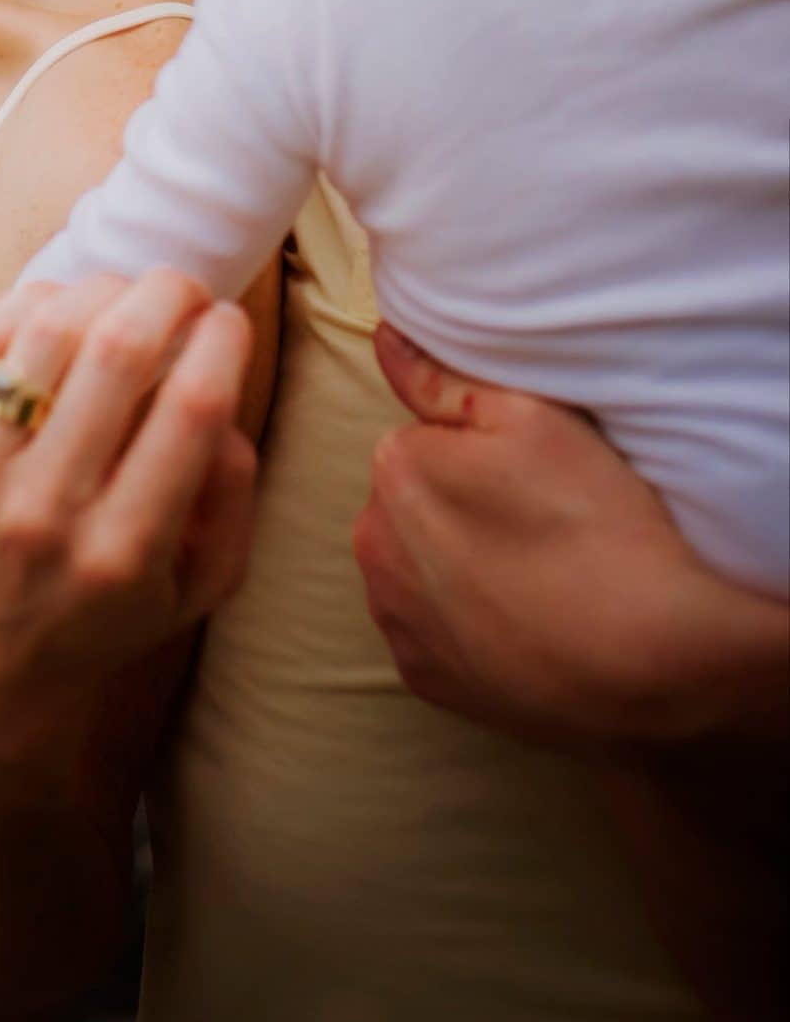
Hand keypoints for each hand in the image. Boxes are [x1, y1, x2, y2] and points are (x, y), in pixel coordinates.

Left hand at [0, 271, 255, 750]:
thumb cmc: (104, 620)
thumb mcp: (198, 588)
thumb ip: (232, 496)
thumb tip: (224, 394)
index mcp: (125, 554)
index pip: (191, 409)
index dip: (222, 341)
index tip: (231, 321)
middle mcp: (44, 514)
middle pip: (118, 352)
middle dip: (168, 293)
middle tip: (187, 286)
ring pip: (45, 330)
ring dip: (100, 289)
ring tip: (124, 294)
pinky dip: (30, 303)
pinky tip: (61, 305)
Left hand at [354, 324, 789, 746]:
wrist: (648, 658)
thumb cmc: (594, 523)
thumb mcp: (533, 416)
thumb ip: (441, 377)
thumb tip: (385, 339)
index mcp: (395, 468)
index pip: (426, 441)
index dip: (484, 454)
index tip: (533, 477)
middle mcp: (374, 545)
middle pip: (416, 507)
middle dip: (460, 508)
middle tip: (540, 525)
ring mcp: (397, 621)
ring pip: (420, 571)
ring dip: (458, 569)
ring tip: (536, 577)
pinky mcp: (425, 681)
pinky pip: (436, 635)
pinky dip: (468, 628)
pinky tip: (524, 624)